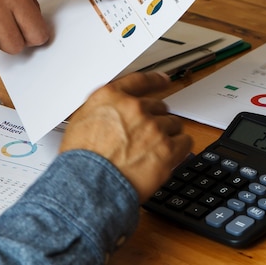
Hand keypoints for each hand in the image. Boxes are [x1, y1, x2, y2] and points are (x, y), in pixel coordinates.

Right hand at [60, 72, 192, 202]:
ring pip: (173, 124)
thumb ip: (103, 110)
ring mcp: (153, 127)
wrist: (88, 186)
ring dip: (167, 136)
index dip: (155, 81)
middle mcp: (134, 108)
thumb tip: (113, 112)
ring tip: (152, 152)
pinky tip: (169, 156)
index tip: (163, 81)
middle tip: (146, 138)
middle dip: (155, 121)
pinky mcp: (167, 148)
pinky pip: (185, 141)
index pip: (140, 80)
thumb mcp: (80, 121)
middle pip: (159, 106)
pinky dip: (180, 148)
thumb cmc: (81, 161)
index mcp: (111, 97)